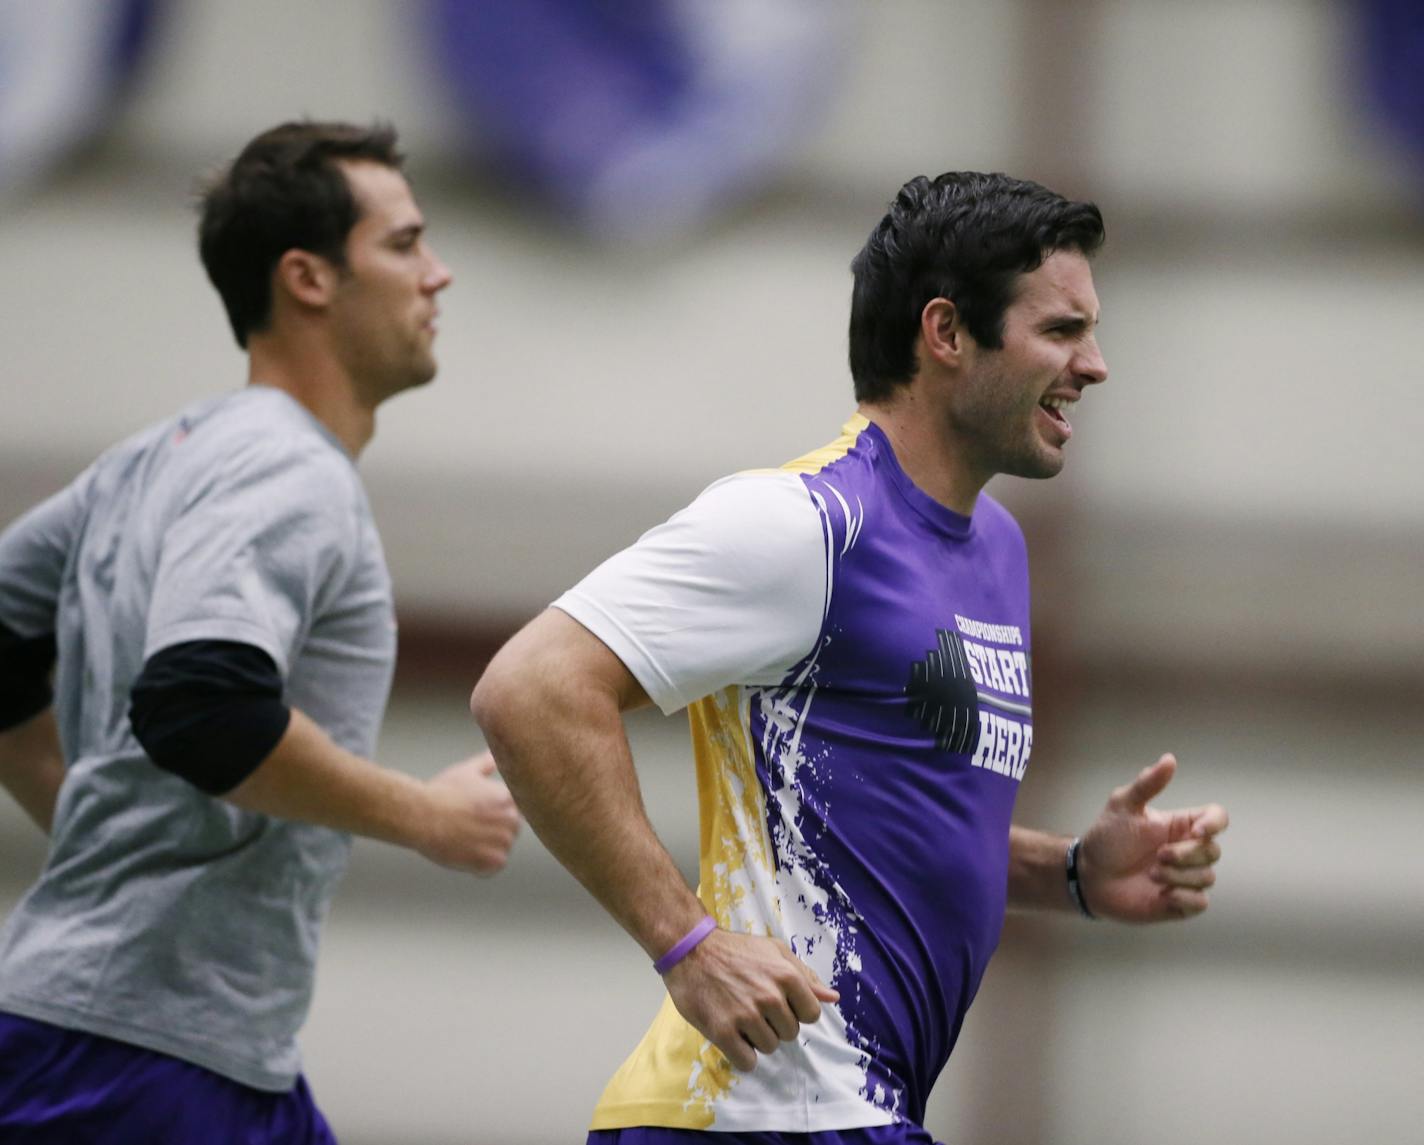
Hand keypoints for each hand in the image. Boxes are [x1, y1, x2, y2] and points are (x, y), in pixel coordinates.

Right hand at [417, 752, 521, 873]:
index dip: (499, 813)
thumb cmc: (442, 792)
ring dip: (486, 848)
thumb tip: (495, 754)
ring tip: (464, 838)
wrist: (423, 816)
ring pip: (501, 849)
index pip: (519, 810)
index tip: (482, 814)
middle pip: (511, 830)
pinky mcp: (494, 862)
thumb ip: (487, 763)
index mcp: (510, 798)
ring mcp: (504, 841)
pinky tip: (463, 852)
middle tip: (469, 826)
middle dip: (494, 830)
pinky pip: (492, 868)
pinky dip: (479, 866)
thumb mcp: (467, 771)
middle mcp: (513, 819)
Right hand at [662, 928, 839, 1071]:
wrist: (691, 950)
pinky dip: (742, 1055)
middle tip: (756, 1008)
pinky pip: (747, 1062)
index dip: (796, 1011)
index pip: (811, 1015)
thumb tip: (832, 998)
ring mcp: (746, 1015)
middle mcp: (770, 997)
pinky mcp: (722, 1031)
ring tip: (742, 1018)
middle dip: (776, 1024)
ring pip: (769, 1048)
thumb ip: (805, 975)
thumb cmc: (735, 949)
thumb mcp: (775, 951)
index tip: (780, 1004)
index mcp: (787, 976)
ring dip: (757, 1038)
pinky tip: (734, 1037)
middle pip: (790, 1033)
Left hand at [1079, 753, 1227, 921]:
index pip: (1217, 818)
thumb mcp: (1123, 805)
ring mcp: (1185, 876)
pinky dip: (1184, 898)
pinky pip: (1200, 902)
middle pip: (1213, 850)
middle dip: (1186, 855)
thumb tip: (1169, 758)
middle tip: (1157, 856)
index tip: (1197, 831)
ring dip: (1178, 877)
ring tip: (1151, 875)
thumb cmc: (1107, 838)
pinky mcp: (1180, 902)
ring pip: (1207, 877)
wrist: (1089, 875)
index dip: (1215, 824)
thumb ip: (1147, 784)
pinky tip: (1163, 895)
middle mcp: (1187, 850)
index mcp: (1180, 825)